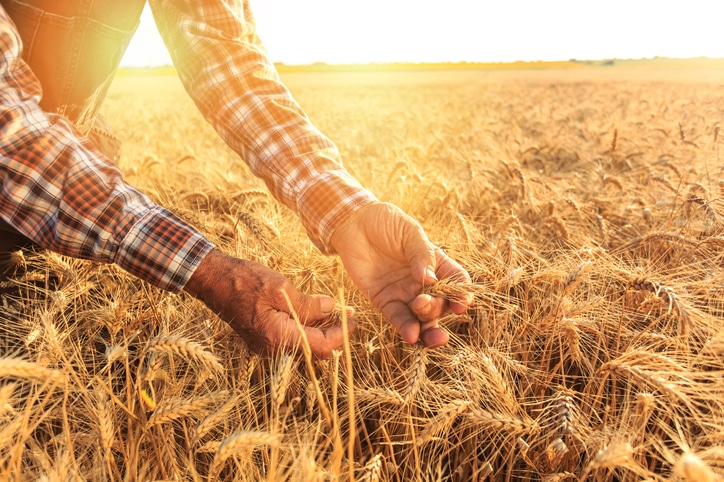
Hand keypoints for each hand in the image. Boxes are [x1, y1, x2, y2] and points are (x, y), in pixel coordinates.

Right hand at [184, 249, 352, 358]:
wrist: (212, 280)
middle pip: (314, 350)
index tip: (354, 320)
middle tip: (348, 315)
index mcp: (278, 338)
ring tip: (335, 310)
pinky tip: (314, 311)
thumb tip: (333, 310)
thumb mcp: (281, 289)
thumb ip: (309, 304)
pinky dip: (305, 327)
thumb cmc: (245, 281)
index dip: (342, 335)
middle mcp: (272, 348)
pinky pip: (291, 337)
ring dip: (320, 330)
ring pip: (303, 344)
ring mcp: (266, 345)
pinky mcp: (263, 338)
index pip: (321, 347)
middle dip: (334, 334)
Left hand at [330, 202, 471, 347]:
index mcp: (436, 263)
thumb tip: (430, 280)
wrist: (354, 223)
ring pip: (422, 318)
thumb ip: (421, 255)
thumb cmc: (386, 222)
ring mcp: (404, 293)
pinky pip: (398, 319)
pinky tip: (411, 336)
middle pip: (440, 304)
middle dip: (436, 309)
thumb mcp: (409, 232)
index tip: (461, 303)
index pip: (456, 282)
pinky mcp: (384, 301)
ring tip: (423, 333)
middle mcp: (423, 283)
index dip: (461, 295)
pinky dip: (406, 329)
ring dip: (426, 328)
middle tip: (423, 302)